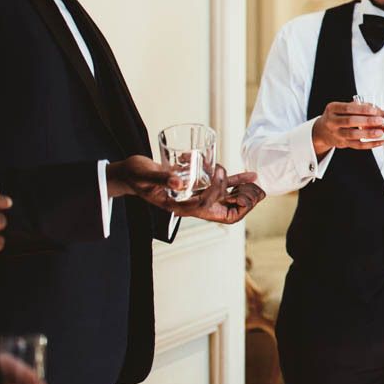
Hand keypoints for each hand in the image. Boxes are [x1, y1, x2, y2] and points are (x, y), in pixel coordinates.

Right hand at [109, 157, 264, 222]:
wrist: (129, 173)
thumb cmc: (134, 176)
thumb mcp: (145, 175)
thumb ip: (162, 177)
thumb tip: (181, 181)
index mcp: (179, 206)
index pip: (208, 209)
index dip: (219, 195)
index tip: (219, 174)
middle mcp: (190, 203)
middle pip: (223, 210)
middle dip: (241, 200)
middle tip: (252, 185)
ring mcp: (194, 195)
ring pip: (224, 197)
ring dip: (241, 189)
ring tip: (255, 178)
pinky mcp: (195, 185)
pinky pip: (217, 186)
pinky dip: (231, 180)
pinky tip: (244, 173)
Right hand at [311, 101, 383, 156]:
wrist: (322, 131)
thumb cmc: (337, 116)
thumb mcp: (342, 108)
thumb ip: (359, 107)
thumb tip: (379, 111)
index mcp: (332, 109)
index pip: (348, 108)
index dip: (362, 109)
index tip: (375, 110)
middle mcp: (332, 122)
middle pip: (350, 121)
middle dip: (367, 121)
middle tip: (380, 120)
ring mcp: (336, 134)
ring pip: (353, 135)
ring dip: (369, 133)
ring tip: (380, 131)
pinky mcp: (342, 143)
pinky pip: (357, 145)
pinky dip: (370, 144)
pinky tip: (380, 141)